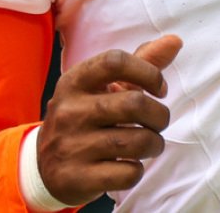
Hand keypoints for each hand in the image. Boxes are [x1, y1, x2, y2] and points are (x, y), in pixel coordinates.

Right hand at [36, 35, 182, 205]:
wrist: (44, 167)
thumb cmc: (86, 117)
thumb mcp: (103, 88)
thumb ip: (140, 64)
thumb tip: (175, 41)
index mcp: (74, 81)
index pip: (115, 61)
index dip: (148, 73)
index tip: (159, 89)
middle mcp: (69, 111)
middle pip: (134, 104)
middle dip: (160, 116)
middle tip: (158, 122)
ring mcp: (71, 146)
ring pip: (137, 141)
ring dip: (154, 144)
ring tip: (149, 144)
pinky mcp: (77, 177)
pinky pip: (128, 173)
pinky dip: (138, 170)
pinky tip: (129, 165)